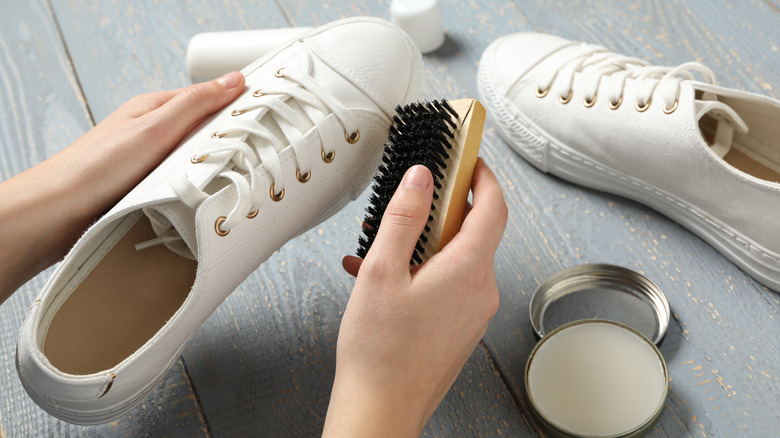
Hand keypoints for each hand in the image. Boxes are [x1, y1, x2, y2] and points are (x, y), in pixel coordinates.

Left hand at [0, 71, 245, 301]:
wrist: (61, 211)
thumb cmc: (97, 165)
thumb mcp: (156, 126)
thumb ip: (196, 103)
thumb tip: (233, 80)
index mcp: (156, 110)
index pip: (209, 100)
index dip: (237, 106)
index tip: (266, 116)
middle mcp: (156, 135)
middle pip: (207, 135)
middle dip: (229, 145)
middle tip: (254, 155)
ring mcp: (153, 164)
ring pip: (198, 164)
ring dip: (212, 173)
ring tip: (231, 181)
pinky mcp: (150, 192)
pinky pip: (186, 188)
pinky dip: (197, 193)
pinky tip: (205, 201)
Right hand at [323, 159, 507, 436]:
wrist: (381, 407)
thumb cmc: (380, 351)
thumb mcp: (384, 271)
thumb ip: (405, 218)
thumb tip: (422, 179)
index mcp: (469, 270)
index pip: (493, 206)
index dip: (482, 176)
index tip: (469, 158)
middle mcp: (481, 291)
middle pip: (474, 231)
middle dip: (441, 212)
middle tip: (411, 205)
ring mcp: (473, 312)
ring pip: (457, 259)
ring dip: (425, 245)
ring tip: (384, 249)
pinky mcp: (461, 328)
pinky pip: (450, 285)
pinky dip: (423, 272)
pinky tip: (386, 279)